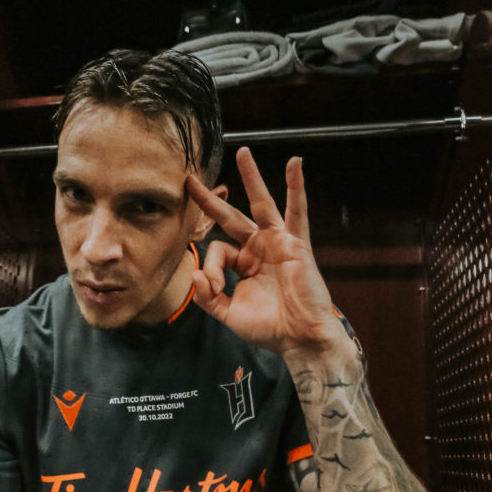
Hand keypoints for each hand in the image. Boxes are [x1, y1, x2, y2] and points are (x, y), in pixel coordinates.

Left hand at [187, 149, 350, 359]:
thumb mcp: (228, 314)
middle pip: (231, 217)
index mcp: (243, 265)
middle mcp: (259, 249)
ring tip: (243, 152)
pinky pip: (297, 210)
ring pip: (261, 204)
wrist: (300, 339)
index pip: (216, 251)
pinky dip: (296, 187)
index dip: (208, 268)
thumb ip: (207, 297)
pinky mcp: (296, 243)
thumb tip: (193, 274)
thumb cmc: (270, 329)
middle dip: (211, 199)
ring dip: (252, 177)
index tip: (211, 286)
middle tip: (191, 181)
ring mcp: (277, 243)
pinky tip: (295, 164)